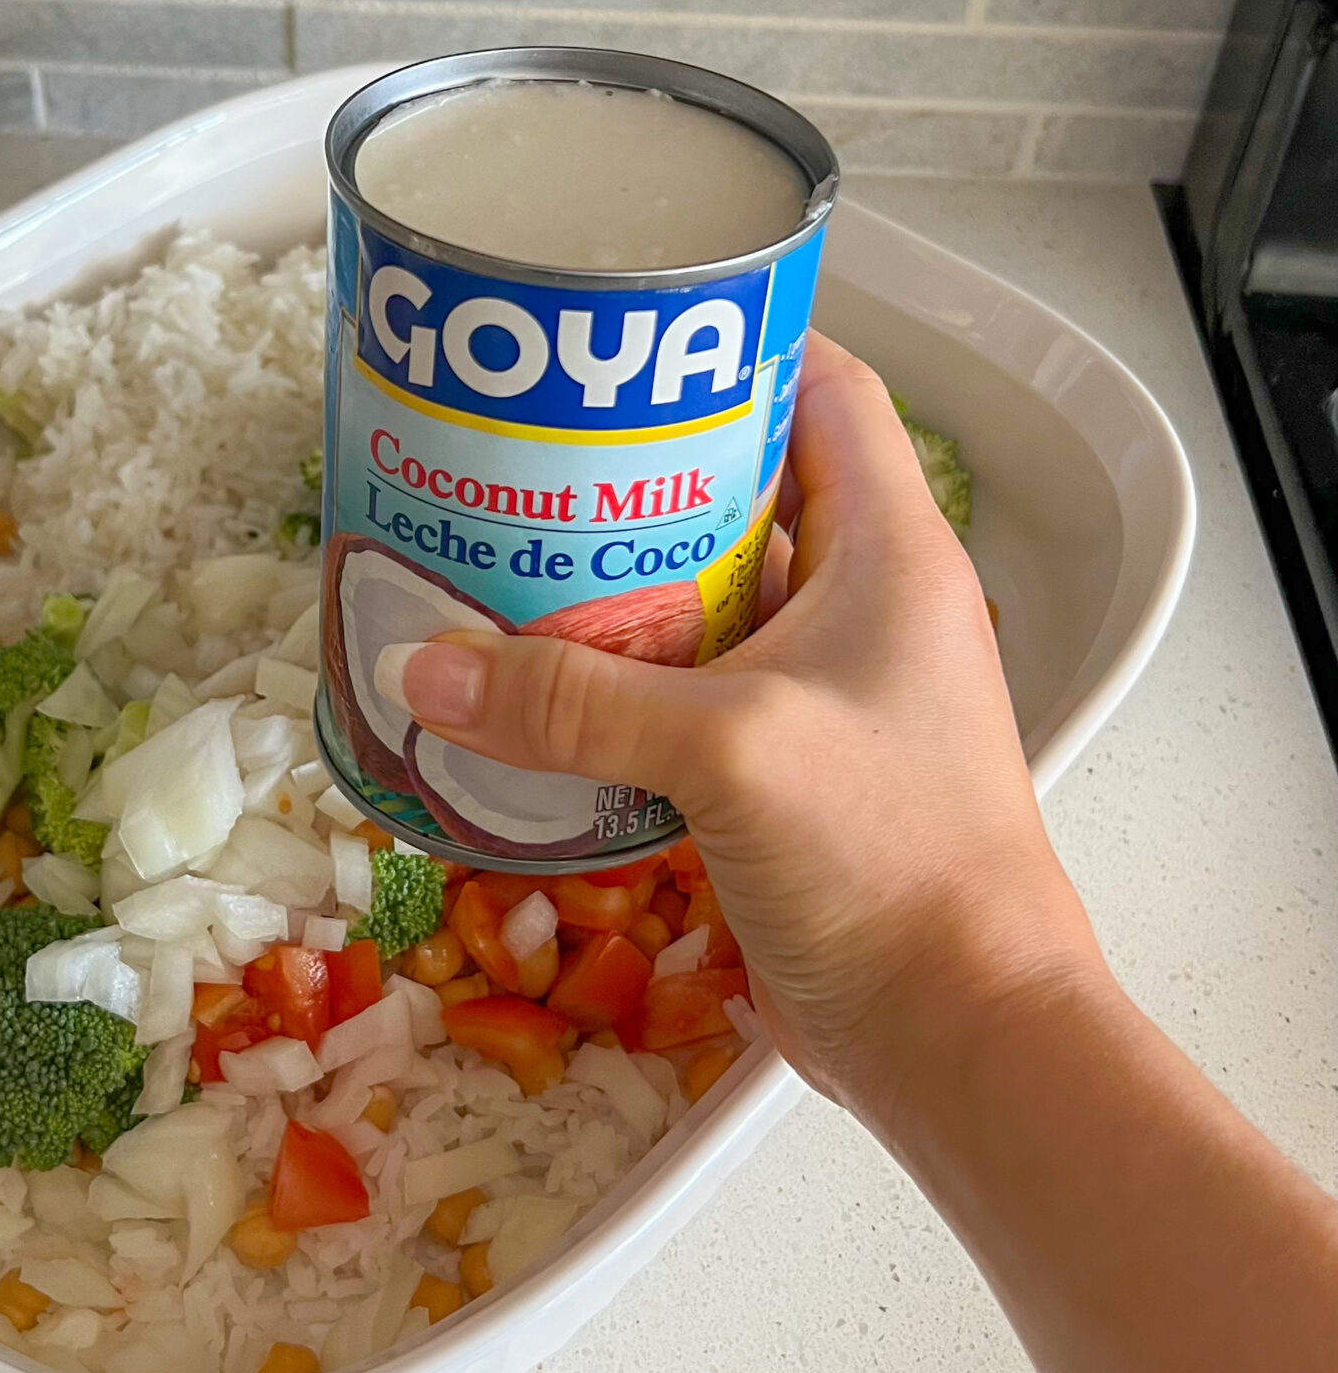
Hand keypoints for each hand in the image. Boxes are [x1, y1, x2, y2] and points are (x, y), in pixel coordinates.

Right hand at [380, 333, 1104, 1126]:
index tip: (613, 338)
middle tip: (512, 454)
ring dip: (609, 589)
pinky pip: (682, 702)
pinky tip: (519, 693)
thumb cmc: (889, 856)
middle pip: (742, 492)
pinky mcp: (780, 778)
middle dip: (631, 472)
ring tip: (490, 558)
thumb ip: (572, 704)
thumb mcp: (728, 752)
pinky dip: (610, 691)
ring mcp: (821, 696)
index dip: (732, 344)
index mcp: (891, 551)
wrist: (956, 1033)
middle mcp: (861, 607)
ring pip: (703, 605)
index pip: (826, 388)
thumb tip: (417, 671)